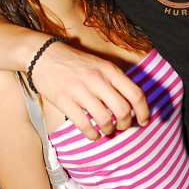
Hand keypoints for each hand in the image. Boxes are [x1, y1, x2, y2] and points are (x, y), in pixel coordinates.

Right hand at [31, 41, 148, 139]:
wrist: (43, 54)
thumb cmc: (74, 61)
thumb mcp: (100, 64)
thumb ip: (115, 80)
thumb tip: (131, 103)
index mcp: (109, 69)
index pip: (135, 94)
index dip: (144, 111)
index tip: (144, 121)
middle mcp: (97, 79)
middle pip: (123, 110)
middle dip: (126, 124)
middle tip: (122, 126)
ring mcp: (80, 90)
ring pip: (105, 120)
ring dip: (109, 130)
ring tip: (106, 130)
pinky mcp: (64, 101)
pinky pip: (84, 125)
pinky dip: (92, 134)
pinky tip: (93, 134)